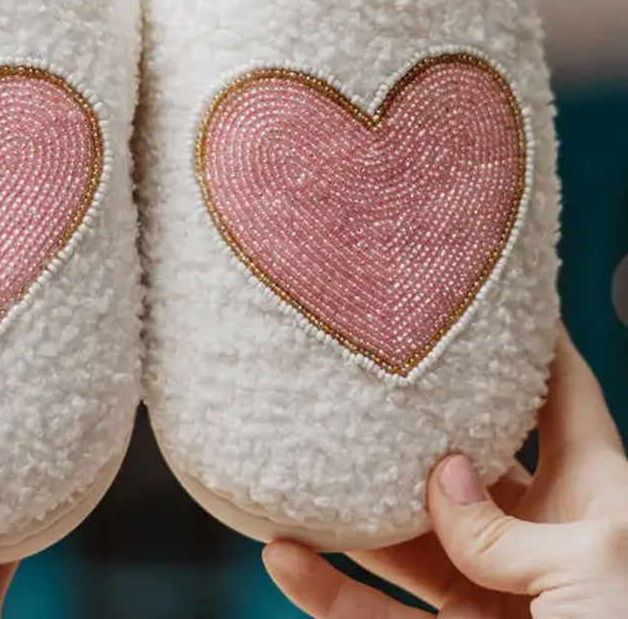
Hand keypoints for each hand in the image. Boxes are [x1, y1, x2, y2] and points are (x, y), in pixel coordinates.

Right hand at [263, 324, 627, 616]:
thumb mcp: (594, 577)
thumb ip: (509, 528)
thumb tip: (441, 480)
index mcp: (594, 501)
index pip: (563, 399)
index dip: (534, 344)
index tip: (487, 292)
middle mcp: (535, 535)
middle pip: (463, 457)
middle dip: (413, 420)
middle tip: (360, 371)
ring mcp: (487, 588)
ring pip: (404, 532)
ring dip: (348, 507)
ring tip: (297, 461)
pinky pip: (373, 611)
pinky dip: (325, 587)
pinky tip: (284, 555)